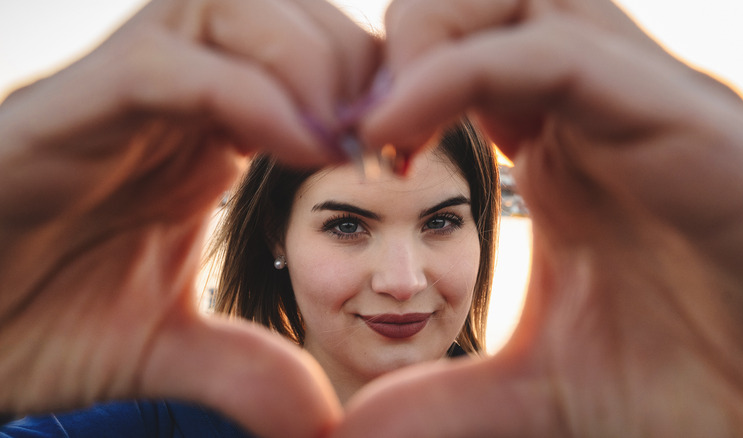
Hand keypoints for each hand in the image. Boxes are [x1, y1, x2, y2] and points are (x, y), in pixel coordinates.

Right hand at [0, 0, 378, 435]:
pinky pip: (164, 65)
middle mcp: (166, 98)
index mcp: (199, 135)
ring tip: (340, 145)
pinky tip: (296, 148)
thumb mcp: (165, 350)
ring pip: (224, 5)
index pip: (303, 56)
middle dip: (351, 58)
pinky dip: (245, 93)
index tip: (406, 149)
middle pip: (278, 6)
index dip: (369, 87)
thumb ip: (246, 367)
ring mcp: (112, 96)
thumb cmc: (32, 328)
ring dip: (307, 60)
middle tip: (384, 138)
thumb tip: (323, 417)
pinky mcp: (61, 112)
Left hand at [339, 0, 742, 434]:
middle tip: (355, 125)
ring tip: (379, 129)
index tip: (334, 150)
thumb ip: (442, 402)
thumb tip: (353, 429)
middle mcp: (605, 110)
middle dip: (405, 39)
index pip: (463, 49)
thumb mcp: (533, 394)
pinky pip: (560, 57)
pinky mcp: (690, 128)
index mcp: (563, 149)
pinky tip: (400, 137)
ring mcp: (650, 108)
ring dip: (429, 42)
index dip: (387, 82)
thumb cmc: (681, 400)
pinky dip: (464, 74)